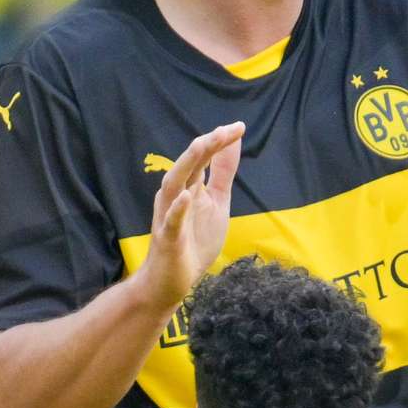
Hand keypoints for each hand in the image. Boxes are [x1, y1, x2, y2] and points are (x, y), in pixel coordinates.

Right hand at [140, 123, 240, 314]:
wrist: (173, 280)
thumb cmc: (194, 240)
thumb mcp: (217, 203)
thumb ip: (222, 174)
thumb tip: (232, 144)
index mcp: (189, 186)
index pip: (203, 158)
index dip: (219, 142)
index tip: (239, 127)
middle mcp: (176, 195)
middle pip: (188, 165)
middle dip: (206, 146)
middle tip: (225, 130)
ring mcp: (169, 215)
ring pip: (174, 184)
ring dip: (187, 164)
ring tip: (202, 146)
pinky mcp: (168, 238)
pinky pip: (171, 221)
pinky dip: (178, 208)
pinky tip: (187, 196)